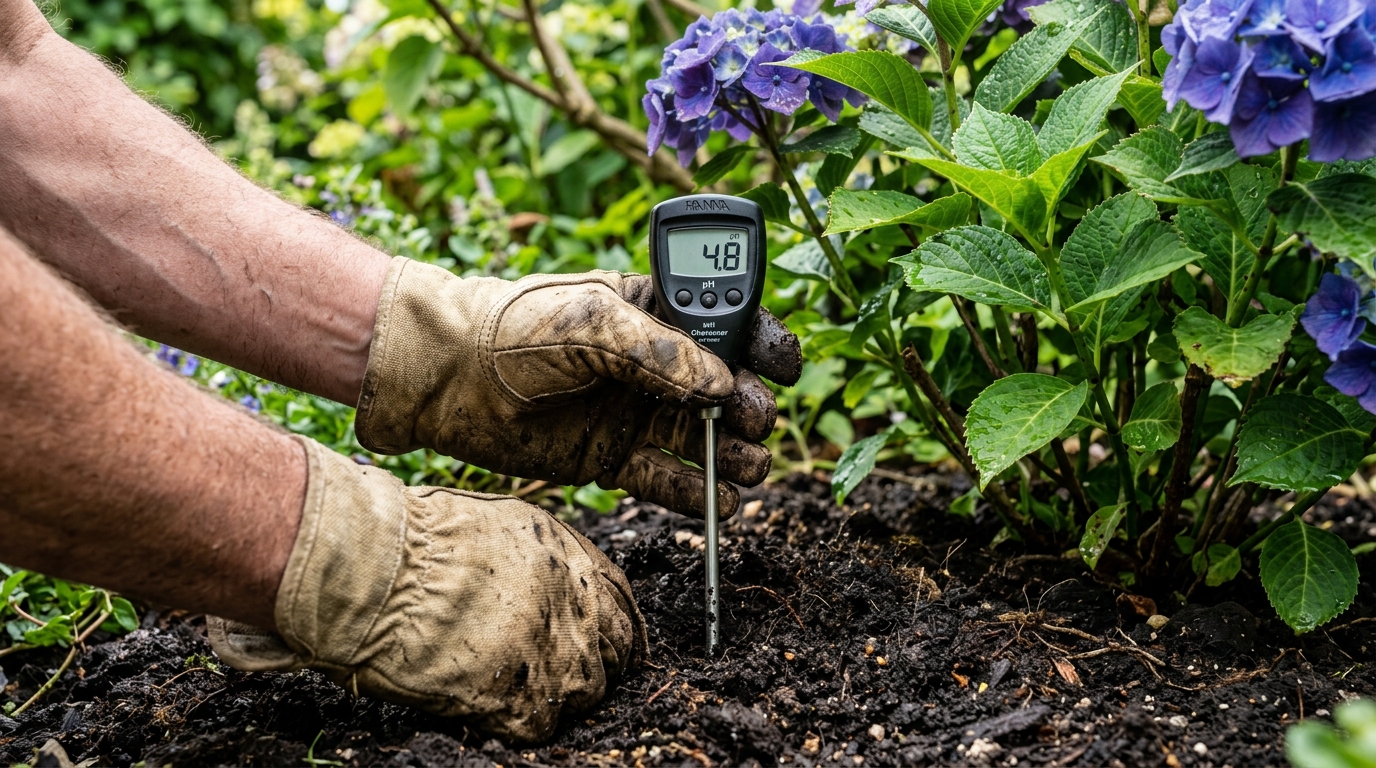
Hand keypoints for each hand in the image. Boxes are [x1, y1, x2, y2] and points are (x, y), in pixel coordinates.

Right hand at [208, 436, 644, 742]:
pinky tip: (489, 702)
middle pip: (614, 651)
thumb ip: (541, 555)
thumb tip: (554, 579)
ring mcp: (553, 655)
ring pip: (584, 692)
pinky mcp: (520, 700)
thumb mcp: (500, 523)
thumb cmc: (418, 540)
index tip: (606, 638)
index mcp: (571, 557)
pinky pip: (539, 726)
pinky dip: (517, 721)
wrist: (377, 571)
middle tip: (561, 669)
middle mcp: (575, 605)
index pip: (622, 601)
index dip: (613, 624)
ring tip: (515, 685)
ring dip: (557, 693)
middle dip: (595, 661)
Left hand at [353, 258, 800, 516]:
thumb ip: (659, 351)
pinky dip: (694, 494)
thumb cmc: (509, 327)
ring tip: (747, 468)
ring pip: (702, 436)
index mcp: (653, 309)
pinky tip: (719, 504)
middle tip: (754, 421)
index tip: (781, 365)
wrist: (443, 377)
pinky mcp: (609, 455)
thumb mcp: (589, 323)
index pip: (727, 322)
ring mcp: (631, 410)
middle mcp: (651, 361)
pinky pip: (664, 478)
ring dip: (732, 453)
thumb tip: (723, 385)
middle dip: (751, 405)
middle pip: (726, 386)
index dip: (761, 342)